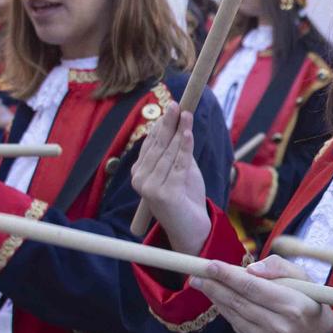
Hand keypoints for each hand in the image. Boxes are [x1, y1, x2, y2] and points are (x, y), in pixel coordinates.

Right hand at [129, 101, 209, 252]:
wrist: (192, 228)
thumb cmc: (186, 196)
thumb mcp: (181, 169)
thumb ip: (177, 149)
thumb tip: (178, 121)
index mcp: (139, 174)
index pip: (152, 144)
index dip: (163, 125)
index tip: (173, 107)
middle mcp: (140, 181)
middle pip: (157, 146)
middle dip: (168, 123)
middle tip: (176, 104)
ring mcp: (150, 189)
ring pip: (168, 154)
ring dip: (179, 132)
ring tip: (187, 114)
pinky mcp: (164, 194)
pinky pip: (178, 165)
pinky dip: (184, 148)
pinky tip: (188, 133)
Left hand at [195, 256, 332, 332]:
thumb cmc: (314, 303)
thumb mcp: (306, 278)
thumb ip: (279, 267)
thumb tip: (250, 269)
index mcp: (292, 303)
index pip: (252, 287)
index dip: (227, 275)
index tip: (210, 264)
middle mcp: (279, 323)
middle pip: (238, 301)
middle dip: (214, 286)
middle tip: (196, 274)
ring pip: (234, 314)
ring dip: (215, 298)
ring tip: (201, 283)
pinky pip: (238, 326)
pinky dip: (226, 311)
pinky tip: (218, 300)